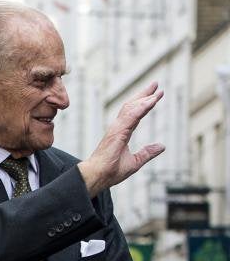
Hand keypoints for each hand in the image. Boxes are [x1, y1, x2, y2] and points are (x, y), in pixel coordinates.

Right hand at [77, 82, 165, 196]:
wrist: (98, 176)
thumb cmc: (111, 171)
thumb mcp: (135, 161)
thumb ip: (147, 152)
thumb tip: (161, 146)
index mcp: (122, 133)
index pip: (135, 114)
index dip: (145, 104)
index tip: (156, 95)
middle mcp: (118, 128)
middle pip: (132, 106)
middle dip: (144, 94)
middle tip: (156, 85)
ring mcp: (116, 129)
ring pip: (132, 108)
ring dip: (145, 98)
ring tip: (157, 91)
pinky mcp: (117, 132)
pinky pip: (131, 117)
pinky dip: (141, 108)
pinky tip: (151, 102)